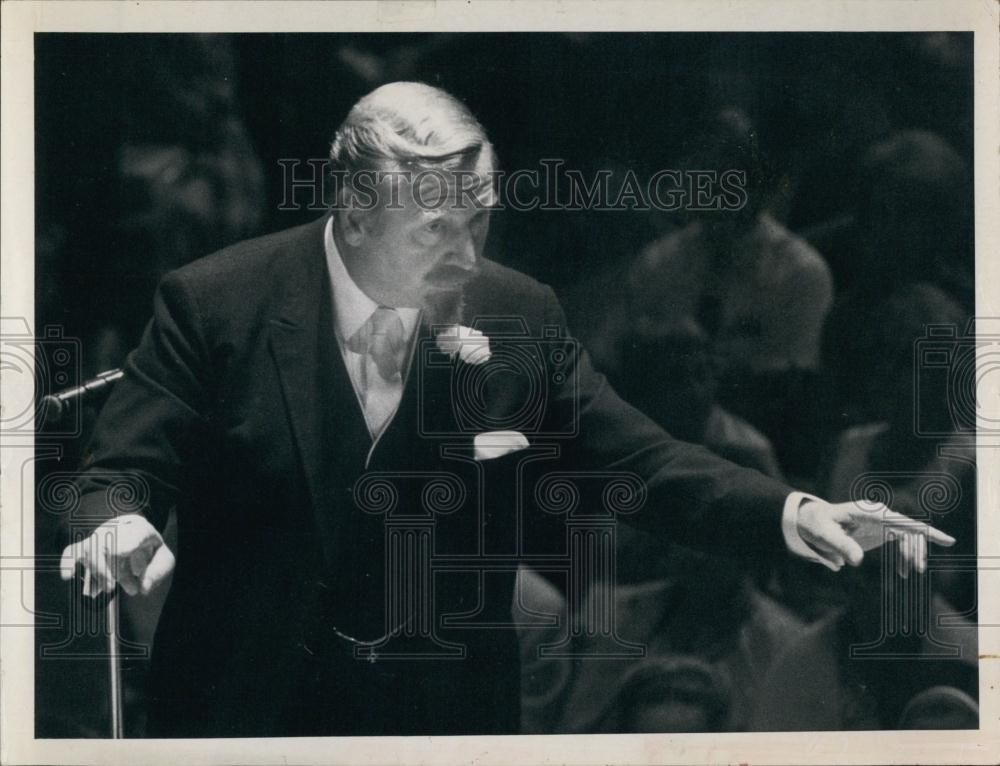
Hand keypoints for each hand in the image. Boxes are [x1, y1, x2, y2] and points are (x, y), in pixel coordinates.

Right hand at [60, 514, 174, 596]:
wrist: (140, 543)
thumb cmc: (152, 552)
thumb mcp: (163, 560)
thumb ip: (157, 572)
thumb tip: (143, 589)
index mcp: (142, 529)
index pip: (138, 532)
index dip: (127, 541)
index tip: (118, 551)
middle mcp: (120, 528)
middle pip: (109, 543)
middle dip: (106, 567)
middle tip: (111, 587)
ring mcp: (102, 535)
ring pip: (93, 548)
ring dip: (96, 571)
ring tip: (105, 589)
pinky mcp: (88, 545)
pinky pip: (74, 549)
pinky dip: (68, 561)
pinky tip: (67, 576)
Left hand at [797, 500, 955, 576]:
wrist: (811, 521)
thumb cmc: (817, 525)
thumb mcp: (824, 535)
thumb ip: (840, 546)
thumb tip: (858, 561)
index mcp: (867, 511)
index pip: (901, 521)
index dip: (925, 531)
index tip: (948, 541)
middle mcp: (879, 513)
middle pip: (909, 529)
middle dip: (917, 549)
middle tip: (917, 570)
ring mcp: (881, 520)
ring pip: (909, 536)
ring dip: (912, 554)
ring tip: (909, 574)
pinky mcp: (881, 529)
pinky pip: (902, 541)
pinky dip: (905, 556)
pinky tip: (903, 571)